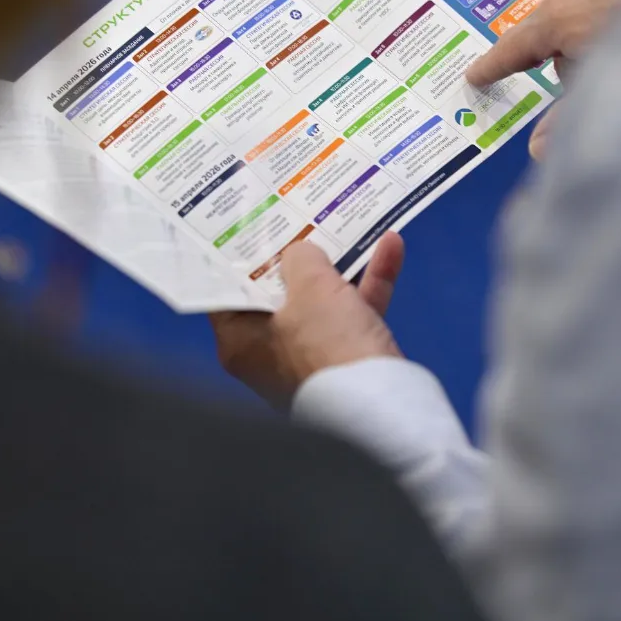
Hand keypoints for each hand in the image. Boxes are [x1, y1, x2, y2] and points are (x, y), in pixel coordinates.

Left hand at [210, 232, 404, 408]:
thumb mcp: (309, 286)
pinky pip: (355, 315)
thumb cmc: (328, 344)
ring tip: (351, 222)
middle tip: (298, 214)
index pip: (229, 293)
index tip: (249, 225)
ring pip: (323, 301)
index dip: (239, 257)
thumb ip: (300, 258)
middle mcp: (269, 354)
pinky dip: (370, 284)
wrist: (382, 405)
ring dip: (342, 263)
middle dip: (297, 255)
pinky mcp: (348, 362)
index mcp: (241, 341)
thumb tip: (299, 253)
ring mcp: (311, 359)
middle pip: (278, 293)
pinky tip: (391, 246)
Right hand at [465, 0, 620, 158]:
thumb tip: (538, 151)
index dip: (494, 65)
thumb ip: (571, 119)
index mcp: (558, 20)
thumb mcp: (610, 89)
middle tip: (602, 77)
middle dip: (572, 54)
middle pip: (559, 29)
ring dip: (605, 18)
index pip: (514, 48)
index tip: (476, 76)